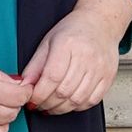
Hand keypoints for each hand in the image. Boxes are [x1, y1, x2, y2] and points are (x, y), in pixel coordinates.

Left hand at [19, 0, 131, 115]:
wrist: (100, 23)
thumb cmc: (73, 31)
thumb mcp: (48, 42)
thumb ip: (35, 65)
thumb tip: (24, 85)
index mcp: (67, 44)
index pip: (51, 77)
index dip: (39, 94)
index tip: (32, 100)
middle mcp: (86, 56)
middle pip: (64, 91)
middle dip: (47, 104)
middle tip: (40, 105)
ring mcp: (99, 68)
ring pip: (77, 99)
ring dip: (61, 109)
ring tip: (52, 106)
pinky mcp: (108, 76)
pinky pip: (92, 100)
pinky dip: (77, 107)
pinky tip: (69, 103)